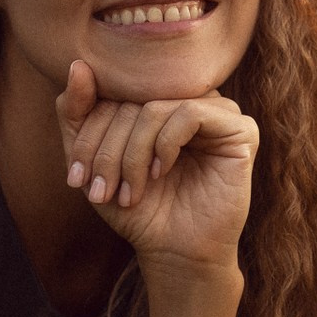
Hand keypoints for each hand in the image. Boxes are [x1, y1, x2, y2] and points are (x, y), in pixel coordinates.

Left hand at [58, 59, 257, 276]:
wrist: (173, 251)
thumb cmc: (137, 207)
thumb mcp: (93, 162)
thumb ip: (77, 113)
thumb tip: (78, 65)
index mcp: (157, 99)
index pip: (111, 92)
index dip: (87, 132)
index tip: (76, 178)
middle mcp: (188, 99)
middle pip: (131, 99)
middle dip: (107, 149)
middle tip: (99, 191)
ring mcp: (218, 111)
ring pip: (156, 106)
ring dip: (132, 154)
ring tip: (129, 191)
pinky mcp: (240, 129)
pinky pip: (191, 113)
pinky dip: (165, 144)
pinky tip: (161, 172)